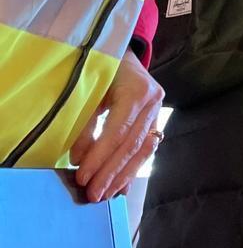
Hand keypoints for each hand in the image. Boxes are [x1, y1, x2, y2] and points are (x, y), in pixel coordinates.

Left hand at [70, 51, 162, 202]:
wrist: (122, 53)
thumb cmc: (101, 67)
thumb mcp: (89, 90)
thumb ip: (85, 123)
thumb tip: (78, 158)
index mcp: (138, 92)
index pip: (118, 132)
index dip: (100, 157)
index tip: (83, 178)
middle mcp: (154, 103)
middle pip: (132, 145)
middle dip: (112, 173)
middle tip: (94, 195)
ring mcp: (158, 111)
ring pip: (142, 150)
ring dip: (123, 175)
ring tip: (107, 194)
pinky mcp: (155, 119)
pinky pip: (145, 148)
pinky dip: (132, 167)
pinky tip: (122, 185)